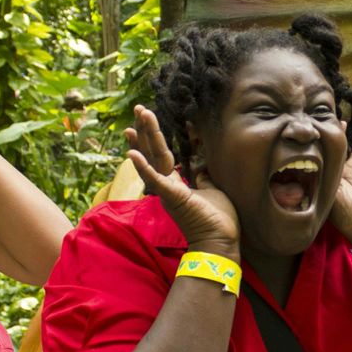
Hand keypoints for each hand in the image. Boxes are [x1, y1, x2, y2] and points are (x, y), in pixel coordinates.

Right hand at [126, 106, 239, 258]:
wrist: (220, 243)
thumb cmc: (217, 220)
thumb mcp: (212, 191)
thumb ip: (203, 178)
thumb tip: (202, 166)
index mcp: (176, 184)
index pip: (161, 155)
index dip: (153, 138)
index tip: (145, 120)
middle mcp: (167, 185)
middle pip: (153, 152)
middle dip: (146, 129)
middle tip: (138, 108)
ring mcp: (167, 191)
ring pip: (154, 159)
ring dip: (144, 139)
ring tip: (136, 119)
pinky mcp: (172, 198)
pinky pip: (156, 180)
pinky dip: (144, 168)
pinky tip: (131, 154)